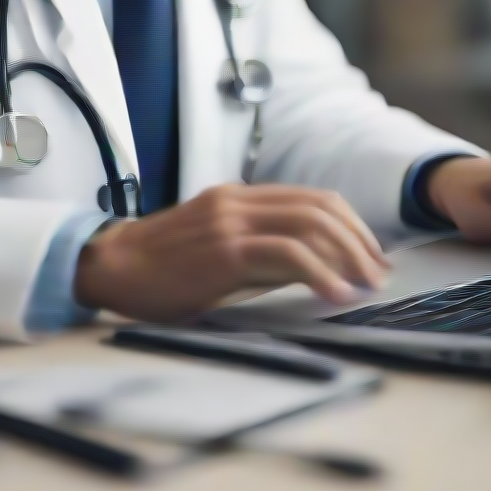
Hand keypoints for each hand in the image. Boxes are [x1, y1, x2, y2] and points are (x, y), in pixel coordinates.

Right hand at [73, 184, 390, 320]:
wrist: (111, 266)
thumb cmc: (160, 265)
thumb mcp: (213, 243)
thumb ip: (256, 245)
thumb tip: (309, 267)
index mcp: (238, 196)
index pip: (311, 198)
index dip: (350, 224)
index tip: (369, 254)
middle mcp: (238, 200)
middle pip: (319, 207)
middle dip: (359, 239)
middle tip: (378, 272)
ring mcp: (231, 221)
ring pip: (310, 225)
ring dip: (348, 255)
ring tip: (366, 285)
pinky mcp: (225, 249)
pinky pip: (287, 255)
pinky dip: (320, 272)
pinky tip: (335, 293)